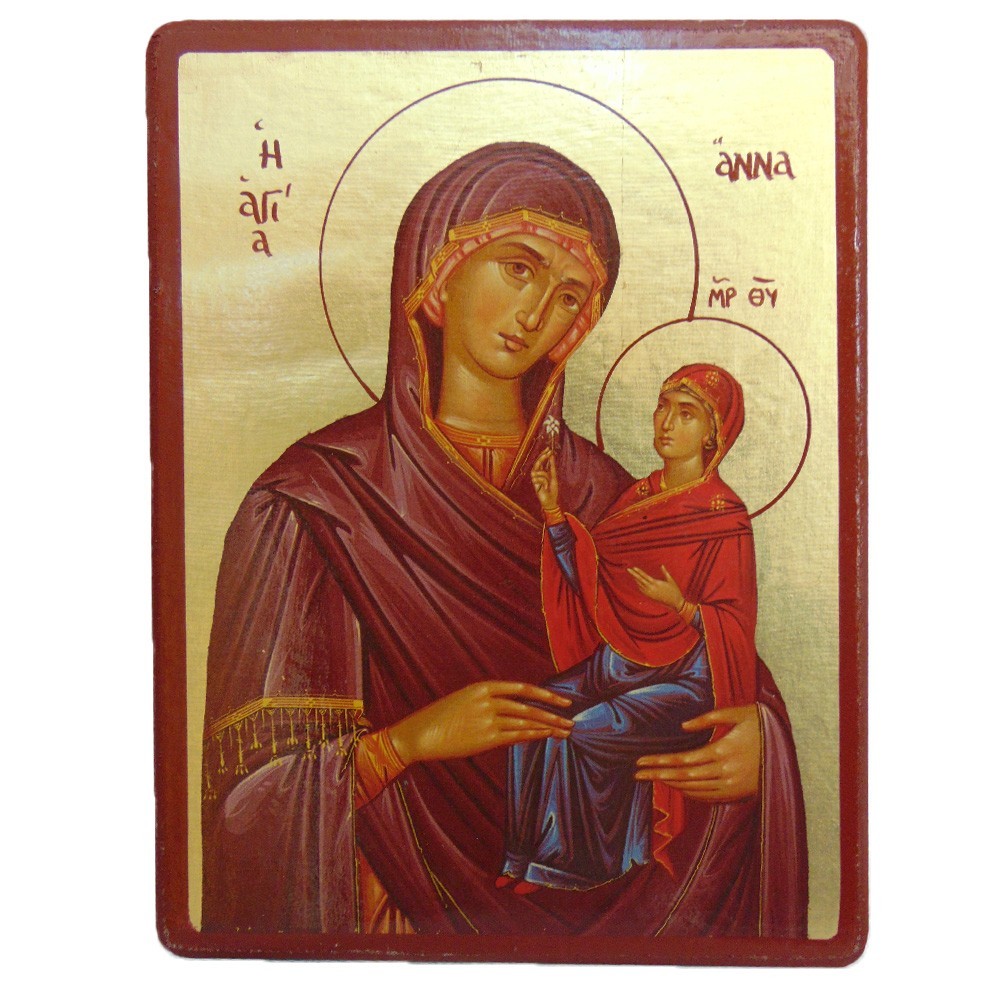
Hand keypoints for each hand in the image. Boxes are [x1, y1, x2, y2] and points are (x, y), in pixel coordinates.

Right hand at [387, 681, 573, 764]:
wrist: (419, 734)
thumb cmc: (440, 719)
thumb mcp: (464, 701)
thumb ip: (488, 703)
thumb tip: (513, 712)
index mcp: (482, 687)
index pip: (522, 688)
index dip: (545, 694)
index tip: (563, 700)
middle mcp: (488, 701)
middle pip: (529, 706)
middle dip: (553, 714)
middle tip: (571, 720)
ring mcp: (487, 720)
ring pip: (526, 722)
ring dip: (548, 727)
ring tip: (565, 731)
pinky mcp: (485, 739)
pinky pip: (516, 736)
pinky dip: (534, 736)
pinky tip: (546, 737)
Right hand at [530, 447, 559, 511]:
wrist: (551, 500)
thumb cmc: (552, 489)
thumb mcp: (553, 476)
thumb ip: (551, 466)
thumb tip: (552, 456)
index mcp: (541, 472)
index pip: (541, 461)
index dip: (544, 454)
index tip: (548, 448)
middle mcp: (537, 474)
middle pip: (537, 463)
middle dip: (542, 457)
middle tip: (548, 452)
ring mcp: (534, 479)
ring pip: (538, 471)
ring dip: (545, 476)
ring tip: (548, 483)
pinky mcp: (534, 484)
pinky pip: (539, 478)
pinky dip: (545, 482)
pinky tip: (545, 488)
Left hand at [628, 565, 683, 610]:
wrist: (675, 602)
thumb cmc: (674, 590)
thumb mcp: (670, 580)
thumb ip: (665, 572)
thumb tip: (661, 565)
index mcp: (656, 583)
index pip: (645, 576)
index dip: (639, 572)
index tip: (634, 568)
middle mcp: (652, 589)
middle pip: (640, 580)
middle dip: (634, 574)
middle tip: (628, 569)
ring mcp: (650, 593)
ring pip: (640, 585)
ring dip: (636, 579)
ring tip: (632, 574)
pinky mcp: (650, 597)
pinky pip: (642, 590)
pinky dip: (639, 585)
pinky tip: (637, 582)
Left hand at [634, 704, 760, 800]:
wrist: (789, 746)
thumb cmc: (761, 723)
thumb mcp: (740, 712)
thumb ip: (711, 717)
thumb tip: (684, 726)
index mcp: (724, 750)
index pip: (684, 760)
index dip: (660, 762)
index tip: (641, 761)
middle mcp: (727, 771)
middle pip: (685, 776)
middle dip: (658, 775)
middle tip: (637, 774)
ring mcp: (733, 786)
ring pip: (695, 789)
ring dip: (671, 785)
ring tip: (652, 779)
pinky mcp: (739, 794)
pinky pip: (709, 798)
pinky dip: (690, 794)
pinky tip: (677, 788)